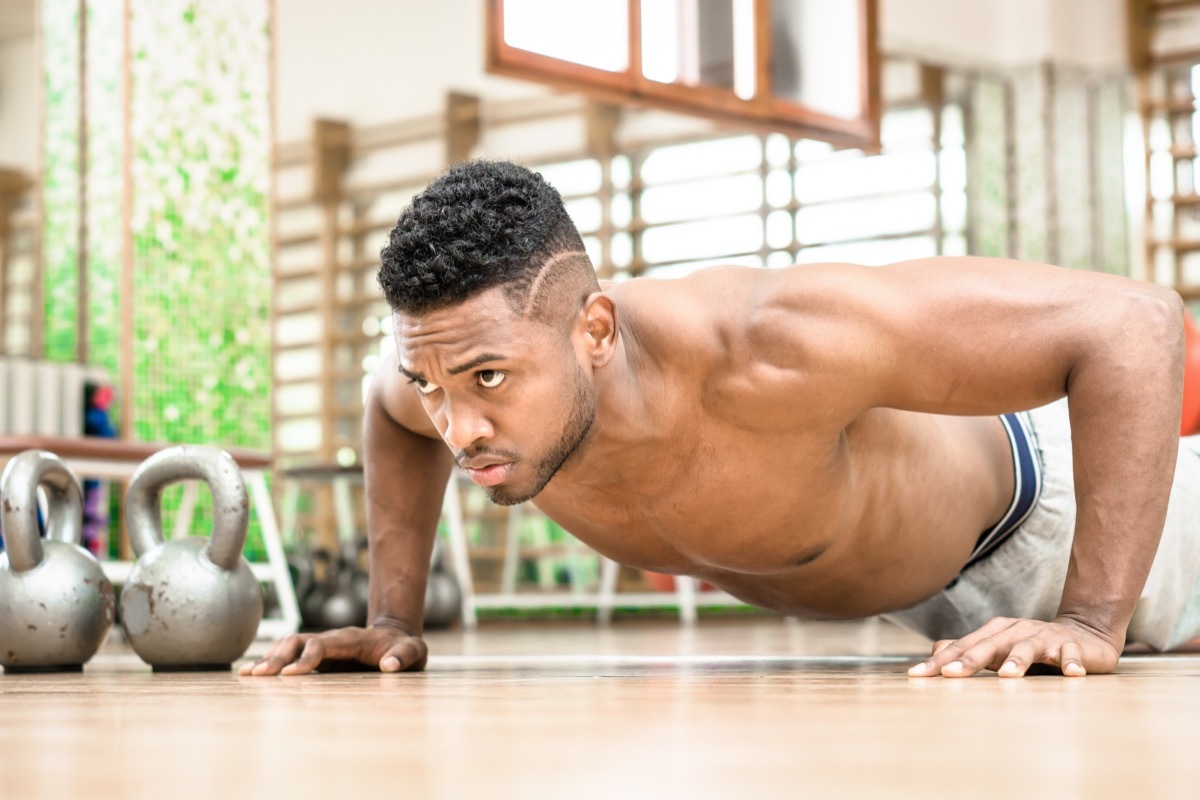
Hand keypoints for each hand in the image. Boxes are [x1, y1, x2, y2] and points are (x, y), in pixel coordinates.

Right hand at [238, 621, 427, 675]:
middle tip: (257, 675)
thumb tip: (389, 666)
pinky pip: (289, 655)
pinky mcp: (317, 656)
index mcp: (351, 638)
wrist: (396, 637)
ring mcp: (322, 646)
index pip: (322, 644)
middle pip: (298, 641)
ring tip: (247, 675)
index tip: (292, 675)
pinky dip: (271, 661)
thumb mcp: (415, 651)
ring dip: (269, 658)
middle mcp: (332, 639)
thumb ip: (406, 656)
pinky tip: (253, 673)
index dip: (307, 657)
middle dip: (277, 657)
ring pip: (289, 645)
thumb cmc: (404, 648)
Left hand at [906, 616, 1122, 677]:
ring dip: (1018, 661)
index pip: (962, 647)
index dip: (940, 661)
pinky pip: (1070, 654)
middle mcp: (1016, 631)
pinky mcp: (1071, 647)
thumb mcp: (998, 647)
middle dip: (969, 660)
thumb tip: (935, 652)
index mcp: (994, 632)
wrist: (1083, 633)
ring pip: (1028, 648)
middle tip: (950, 674)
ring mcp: (1044, 637)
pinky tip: (1070, 673)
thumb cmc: (1030, 646)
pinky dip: (1070, 663)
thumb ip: (969, 650)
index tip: (917, 675)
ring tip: (1008, 675)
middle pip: (989, 645)